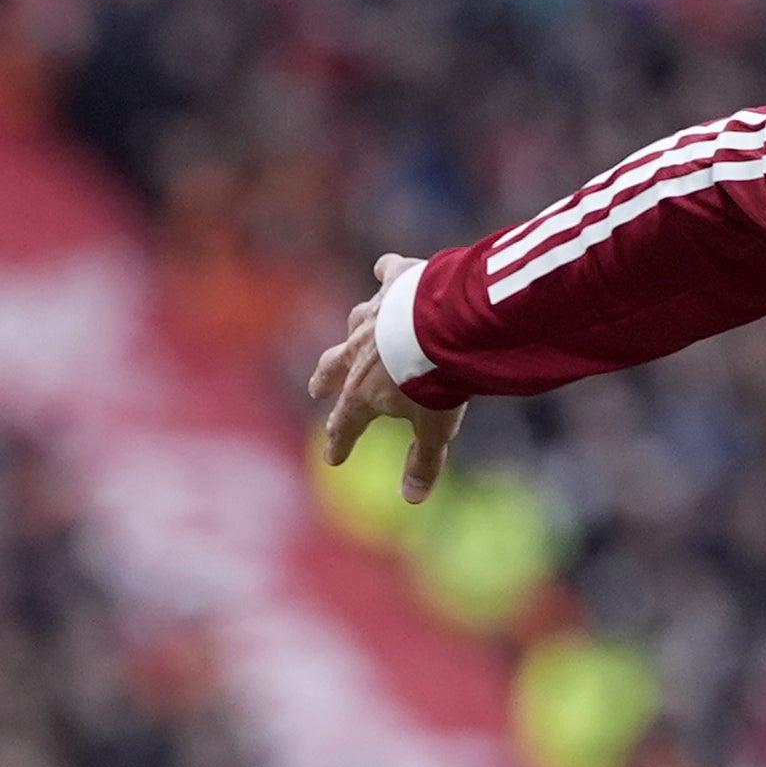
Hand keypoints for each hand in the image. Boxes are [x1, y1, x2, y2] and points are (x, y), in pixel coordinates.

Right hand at [311, 255, 461, 505]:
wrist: (448, 325)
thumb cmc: (439, 382)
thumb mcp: (435, 428)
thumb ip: (424, 461)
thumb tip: (412, 499)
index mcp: (363, 392)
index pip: (344, 424)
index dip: (339, 442)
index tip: (333, 458)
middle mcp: (359, 352)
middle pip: (332, 368)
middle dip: (324, 380)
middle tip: (317, 388)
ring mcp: (376, 314)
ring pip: (354, 322)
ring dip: (353, 331)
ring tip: (352, 333)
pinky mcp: (398, 282)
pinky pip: (388, 273)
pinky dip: (387, 272)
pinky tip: (386, 267)